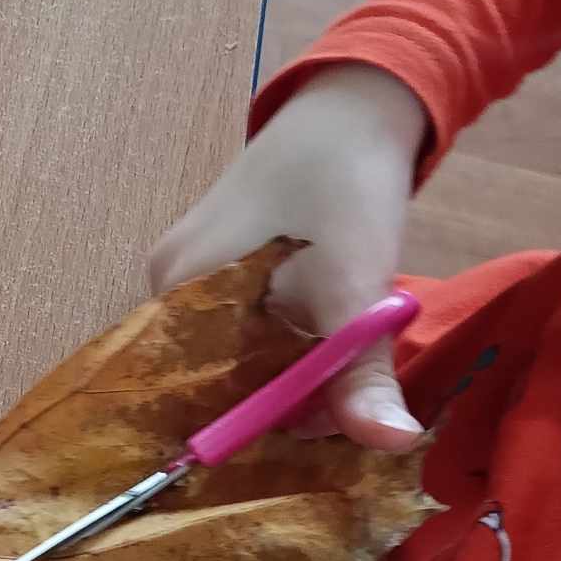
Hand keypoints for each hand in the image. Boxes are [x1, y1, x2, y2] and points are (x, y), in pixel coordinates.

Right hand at [149, 65, 428, 448]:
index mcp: (180, 292)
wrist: (354, 107)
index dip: (252, 432)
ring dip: (290, 386)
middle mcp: (171, 293)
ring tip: (347, 392)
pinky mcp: (227, 277)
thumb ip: (361, 370)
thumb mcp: (357, 283)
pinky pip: (248, 342)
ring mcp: (195, 283)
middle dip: (278, 412)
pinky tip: (328, 365)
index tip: (315, 452)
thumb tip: (389, 445)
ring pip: (237, 366)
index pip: (195, 395)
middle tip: (348, 423)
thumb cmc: (343, 182)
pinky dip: (289, 360)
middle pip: (214, 385)